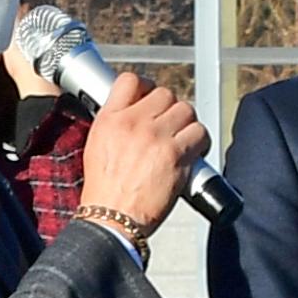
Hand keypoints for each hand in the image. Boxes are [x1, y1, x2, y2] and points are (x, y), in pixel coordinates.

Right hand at [74, 72, 208, 233]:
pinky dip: (201, 141)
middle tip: (170, 126)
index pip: (130, 80)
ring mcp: (156, 136)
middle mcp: (133, 122)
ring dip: (187, 123)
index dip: (146, 87)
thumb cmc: (104, 191)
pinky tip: (194, 151)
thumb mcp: (96, 146)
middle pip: (165, 93)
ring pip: (185, 110)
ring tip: (183, 138)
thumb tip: (135, 112)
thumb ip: (115, 123)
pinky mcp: (176, 154)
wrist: (112, 218)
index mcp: (110, 118)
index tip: (151, 98)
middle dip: (170, 109)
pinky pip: (200, 133)